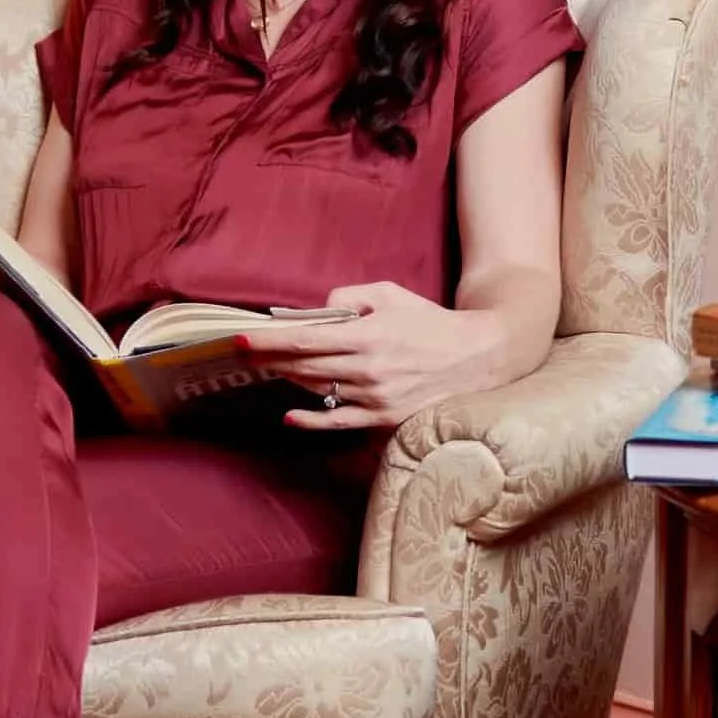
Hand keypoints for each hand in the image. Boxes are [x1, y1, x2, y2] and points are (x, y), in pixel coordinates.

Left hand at [242, 282, 510, 431]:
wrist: (479, 358)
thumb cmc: (430, 322)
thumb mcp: (390, 294)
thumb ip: (348, 296)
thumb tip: (316, 312)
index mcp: (367, 335)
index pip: (304, 340)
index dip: (267, 341)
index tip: (238, 339)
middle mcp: (367, 369)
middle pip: (302, 367)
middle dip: (268, 360)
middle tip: (244, 354)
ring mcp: (375, 398)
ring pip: (317, 391)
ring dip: (289, 380)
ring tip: (271, 369)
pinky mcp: (384, 419)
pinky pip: (338, 422)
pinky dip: (310, 420)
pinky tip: (290, 415)